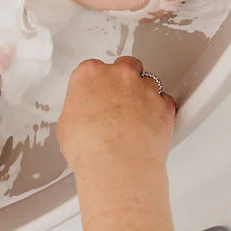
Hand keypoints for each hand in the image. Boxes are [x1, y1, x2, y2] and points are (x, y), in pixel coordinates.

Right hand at [56, 56, 175, 182]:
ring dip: (143, 95)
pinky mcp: (164, 104)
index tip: (96, 96)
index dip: (97, 84)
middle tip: (117, 102)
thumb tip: (80, 119)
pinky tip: (149, 124)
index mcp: (90, 74)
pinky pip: (165, 101)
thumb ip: (77, 111)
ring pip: (148, 82)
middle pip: (125, 66)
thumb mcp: (66, 126)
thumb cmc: (90, 147)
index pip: (94, 68)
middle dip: (123, 81)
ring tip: (135, 118)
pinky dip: (160, 110)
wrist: (116, 165)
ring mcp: (144, 88)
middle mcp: (119, 75)